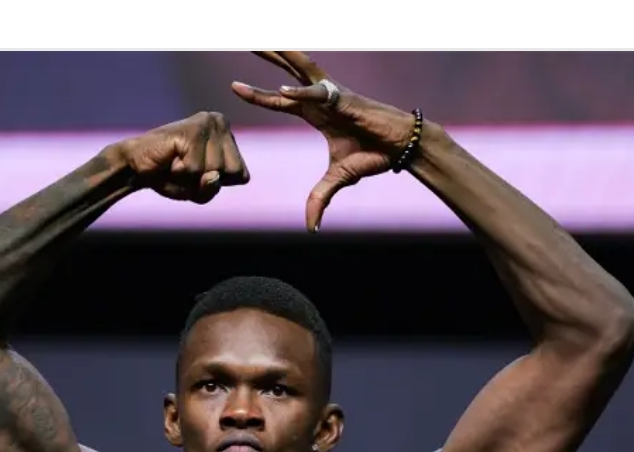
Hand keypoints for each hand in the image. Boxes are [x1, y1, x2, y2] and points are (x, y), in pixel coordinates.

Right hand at [119, 112, 249, 203]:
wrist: (135, 166)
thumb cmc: (170, 177)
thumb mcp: (198, 192)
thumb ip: (212, 189)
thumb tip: (214, 176)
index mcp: (227, 134)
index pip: (242, 176)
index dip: (218, 184)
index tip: (198, 173)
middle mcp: (221, 122)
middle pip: (232, 174)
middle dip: (206, 181)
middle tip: (186, 169)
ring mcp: (207, 123)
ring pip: (214, 171)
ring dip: (191, 178)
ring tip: (177, 163)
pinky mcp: (192, 130)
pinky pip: (195, 170)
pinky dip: (180, 173)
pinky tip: (171, 159)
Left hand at [231, 51, 414, 229]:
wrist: (399, 148)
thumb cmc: (372, 154)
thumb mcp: (337, 180)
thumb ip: (319, 199)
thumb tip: (310, 228)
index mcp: (316, 112)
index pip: (280, 100)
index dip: (258, 94)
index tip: (234, 86)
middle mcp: (321, 98)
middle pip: (287, 73)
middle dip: (268, 57)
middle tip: (246, 41)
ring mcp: (332, 95)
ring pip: (301, 69)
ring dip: (282, 55)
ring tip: (261, 42)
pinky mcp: (345, 100)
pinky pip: (319, 94)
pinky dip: (301, 93)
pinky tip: (283, 91)